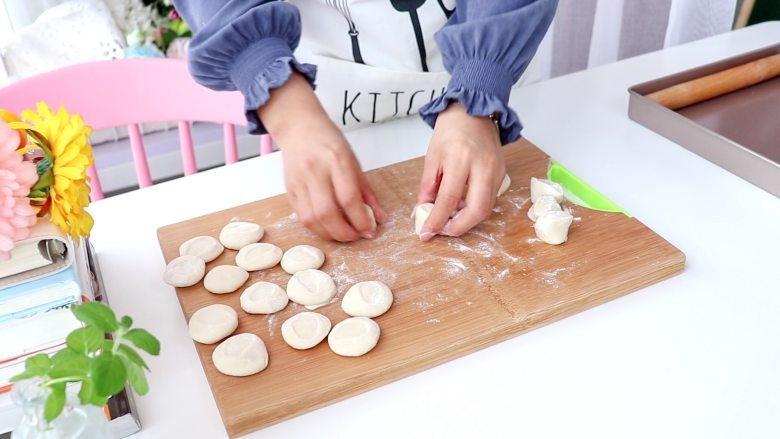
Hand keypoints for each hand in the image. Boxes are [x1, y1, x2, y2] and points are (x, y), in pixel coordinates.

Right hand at [258, 72, 385, 241]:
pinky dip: (317, 227)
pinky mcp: (289, 190)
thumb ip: (366, 192)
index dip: (360, 220)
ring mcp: (299, 181)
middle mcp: (315, 170)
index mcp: (336, 159)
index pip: (349, 197)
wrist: (299, 128)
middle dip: (344, 232)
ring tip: (343, 234)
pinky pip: (302, 217)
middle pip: (327, 212)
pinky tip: (328, 227)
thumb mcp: (353, 162)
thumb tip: (379, 218)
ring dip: (329, 234)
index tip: (370, 231)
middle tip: (356, 236)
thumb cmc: (329, 143)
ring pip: (311, 219)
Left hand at [416, 102, 505, 240]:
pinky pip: (490, 199)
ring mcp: (496, 171)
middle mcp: (482, 166)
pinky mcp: (503, 174)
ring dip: (467, 220)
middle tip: (442, 231)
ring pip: (486, 209)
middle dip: (459, 227)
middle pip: (476, 210)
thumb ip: (427, 186)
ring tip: (449, 218)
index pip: (449, 198)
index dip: (437, 220)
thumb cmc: (450, 130)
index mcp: (460, 158)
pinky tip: (461, 205)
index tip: (426, 233)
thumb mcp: (432, 156)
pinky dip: (475, 208)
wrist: (474, 111)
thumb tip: (421, 212)